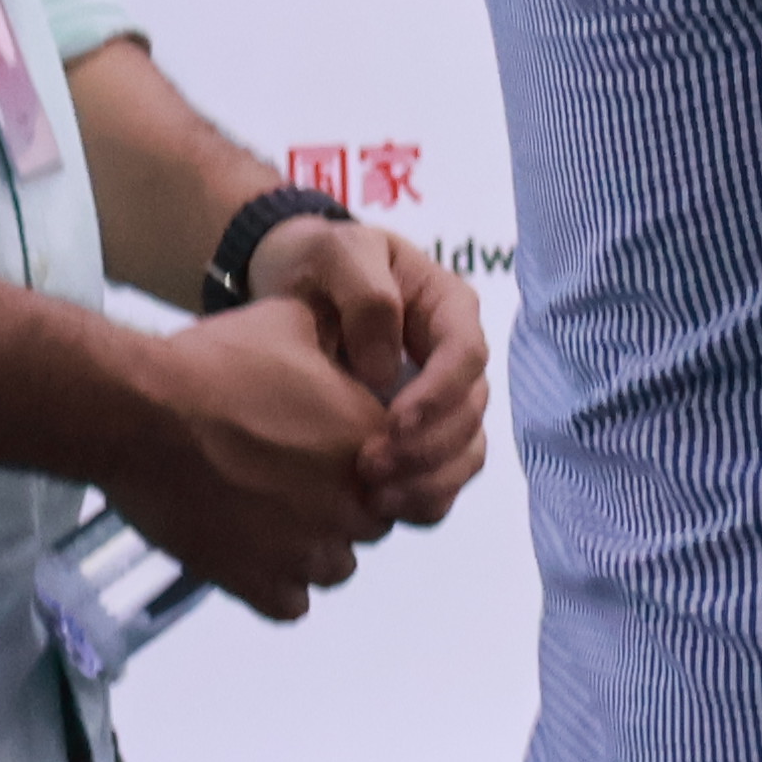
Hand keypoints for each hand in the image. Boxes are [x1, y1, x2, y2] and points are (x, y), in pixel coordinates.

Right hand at [92, 297, 394, 620]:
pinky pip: (291, 605)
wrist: (141, 411)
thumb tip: (355, 333)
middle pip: (370, 523)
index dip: (370, 464)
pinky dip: (275, 584)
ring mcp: (304, 550)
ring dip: (312, 548)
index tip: (329, 450)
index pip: (403, 473)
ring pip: (335, 569)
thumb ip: (341, 338)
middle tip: (293, 480)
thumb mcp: (293, 322)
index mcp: (371, 443)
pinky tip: (250, 552)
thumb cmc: (214, 363)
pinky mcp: (256, 581)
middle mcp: (350, 504)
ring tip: (268, 515)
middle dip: (341, 506)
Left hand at [251, 215, 492, 530]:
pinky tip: (377, 507)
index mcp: (448, 308)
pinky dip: (419, 498)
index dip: (439, 395)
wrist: (290, 286)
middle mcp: (455, 359)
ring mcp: (439, 400)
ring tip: (376, 499)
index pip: (467, 355)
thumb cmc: (319, 262)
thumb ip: (366, 296)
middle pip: (471, 412)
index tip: (392, 422)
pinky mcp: (417, 436)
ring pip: (464, 453)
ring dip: (429, 482)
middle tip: (370, 468)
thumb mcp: (338, 253)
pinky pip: (438, 477)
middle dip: (428, 448)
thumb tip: (384, 370)